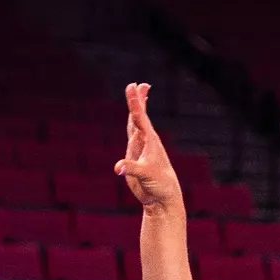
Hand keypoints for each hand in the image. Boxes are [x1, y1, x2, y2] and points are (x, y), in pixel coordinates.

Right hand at [115, 83, 182, 211]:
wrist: (162, 196)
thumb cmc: (159, 184)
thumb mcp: (145, 175)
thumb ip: (131, 169)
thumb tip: (117, 167)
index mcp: (150, 141)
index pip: (140, 117)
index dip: (136, 101)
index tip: (134, 86)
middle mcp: (145, 141)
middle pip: (138, 116)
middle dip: (137, 100)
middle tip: (136, 84)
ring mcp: (139, 147)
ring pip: (135, 124)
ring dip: (135, 109)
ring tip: (138, 94)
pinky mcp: (134, 156)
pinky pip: (131, 136)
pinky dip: (131, 126)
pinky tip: (132, 120)